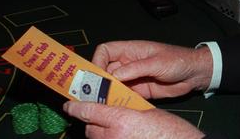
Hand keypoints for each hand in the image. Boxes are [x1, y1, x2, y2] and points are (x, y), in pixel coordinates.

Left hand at [63, 101, 203, 138]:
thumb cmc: (170, 129)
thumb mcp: (146, 112)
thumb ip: (126, 110)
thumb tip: (114, 109)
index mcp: (121, 120)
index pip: (90, 111)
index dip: (77, 107)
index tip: (69, 105)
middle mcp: (114, 136)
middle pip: (90, 128)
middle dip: (91, 121)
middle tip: (97, 114)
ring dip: (99, 132)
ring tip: (110, 127)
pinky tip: (117, 135)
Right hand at [91, 41, 212, 98]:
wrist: (195, 73)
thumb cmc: (177, 60)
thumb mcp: (156, 62)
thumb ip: (135, 68)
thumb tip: (113, 75)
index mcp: (131, 50)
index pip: (105, 51)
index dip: (97, 61)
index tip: (95, 75)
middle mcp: (129, 64)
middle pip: (105, 70)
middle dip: (98, 81)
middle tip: (93, 94)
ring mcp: (133, 78)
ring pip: (113, 85)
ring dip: (107, 94)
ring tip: (102, 104)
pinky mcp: (140, 91)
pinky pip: (124, 96)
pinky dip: (119, 102)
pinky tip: (116, 108)